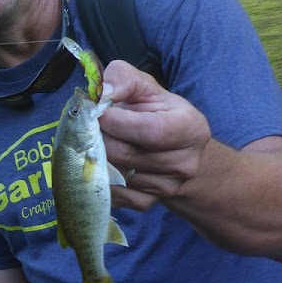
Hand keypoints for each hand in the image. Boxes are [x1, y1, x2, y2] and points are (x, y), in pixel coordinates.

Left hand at [97, 60, 210, 209]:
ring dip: (95, 156)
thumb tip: (104, 92)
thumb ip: (124, 78)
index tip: (97, 111)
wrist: (169, 148)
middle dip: (98, 138)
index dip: (116, 121)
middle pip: (125, 154)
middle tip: (90, 126)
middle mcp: (185, 163)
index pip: (150, 130)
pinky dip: (100, 176)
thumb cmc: (154, 111)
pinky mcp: (148, 203)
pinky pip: (113, 193)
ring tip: (96, 140)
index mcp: (192, 128)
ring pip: (114, 173)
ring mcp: (168, 187)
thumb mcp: (144, 86)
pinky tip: (103, 161)